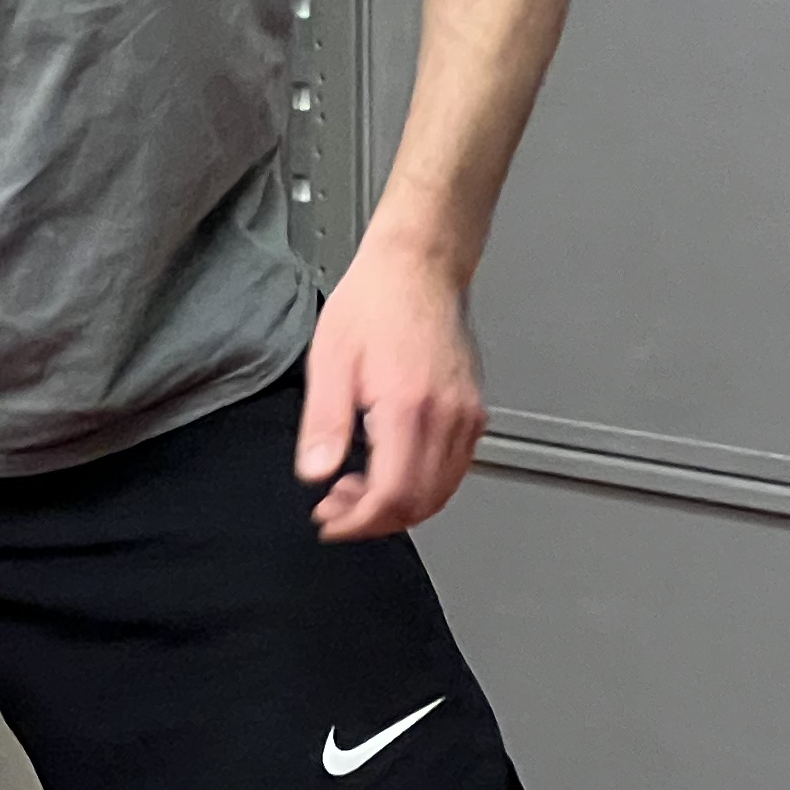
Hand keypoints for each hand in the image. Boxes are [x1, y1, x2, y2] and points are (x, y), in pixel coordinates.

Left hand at [293, 234, 487, 540]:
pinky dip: (421, 487)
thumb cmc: (375, 303)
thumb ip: (324, 423)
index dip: (359, 521)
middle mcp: (447, 416)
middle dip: (374, 519)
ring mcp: (466, 416)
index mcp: (408, 406)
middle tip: (335, 509)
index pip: (394, 494)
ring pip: (441, 492)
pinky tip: (387, 472)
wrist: (418, 268)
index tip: (331, 521)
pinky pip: (453, 470)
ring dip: (397, 507)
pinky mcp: (473, 412)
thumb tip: (316, 472)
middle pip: (421, 502)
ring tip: (354, 492)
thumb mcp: (330, 361)